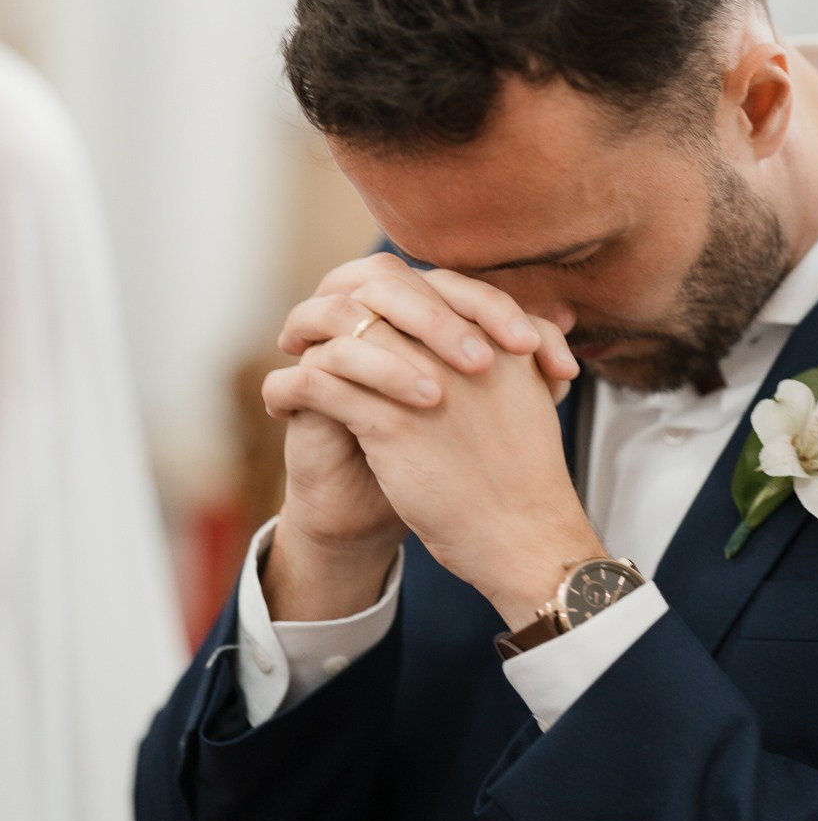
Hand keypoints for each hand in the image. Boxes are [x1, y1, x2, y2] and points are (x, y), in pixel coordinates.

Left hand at [267, 318, 600, 630]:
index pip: (429, 284)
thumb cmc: (526, 473)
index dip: (387, 290)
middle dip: (339, 300)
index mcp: (493, 335)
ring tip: (289, 353)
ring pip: (345, 335)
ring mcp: (423, 380)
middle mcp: (457, 347)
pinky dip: (293, 390)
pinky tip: (280, 406)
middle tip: (308, 322)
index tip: (359, 305)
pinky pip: (323, 386)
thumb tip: (498, 330)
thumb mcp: (534, 395)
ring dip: (308, 340)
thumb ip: (523, 351)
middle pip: (383, 295)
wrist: (522, 535)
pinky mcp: (391, 423)